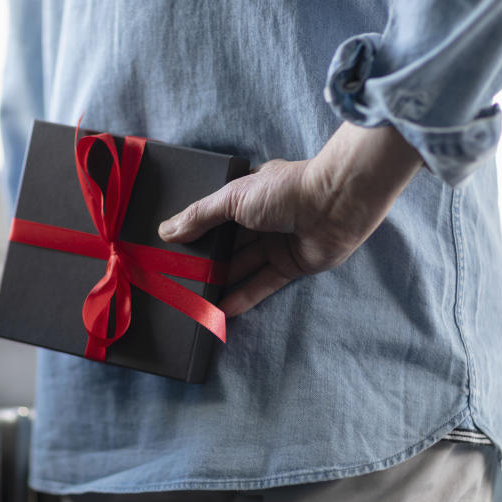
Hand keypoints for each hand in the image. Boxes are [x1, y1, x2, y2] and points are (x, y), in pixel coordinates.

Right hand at [158, 122, 423, 316]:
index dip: (194, 232)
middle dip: (205, 260)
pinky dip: (244, 297)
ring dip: (221, 282)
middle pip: (226, 244)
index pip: (213, 216)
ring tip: (195, 299)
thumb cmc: (284, 191)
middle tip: (177, 279)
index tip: (170, 250)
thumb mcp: (232, 198)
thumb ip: (199, 216)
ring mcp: (276, 243)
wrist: (336, 204)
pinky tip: (222, 310)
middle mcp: (260, 219)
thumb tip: (166, 231)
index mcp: (247, 195)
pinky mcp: (291, 266)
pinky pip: (263, 284)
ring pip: (242, 266)